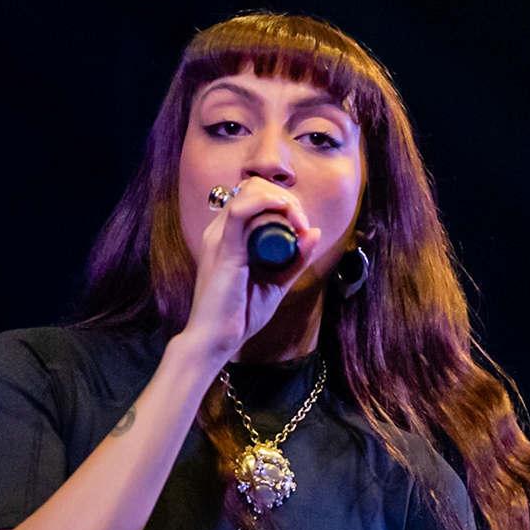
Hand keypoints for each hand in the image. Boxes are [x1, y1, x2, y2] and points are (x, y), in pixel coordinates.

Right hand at [179, 179, 322, 360]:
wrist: (215, 341)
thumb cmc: (240, 314)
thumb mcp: (277, 283)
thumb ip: (295, 259)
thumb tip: (314, 231)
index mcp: (228, 235)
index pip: (254, 196)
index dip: (284, 202)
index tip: (303, 225)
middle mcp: (219, 230)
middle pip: (253, 188)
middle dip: (286, 198)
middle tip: (303, 224)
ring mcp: (218, 237)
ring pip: (249, 193)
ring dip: (282, 202)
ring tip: (299, 224)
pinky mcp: (223, 249)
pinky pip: (241, 211)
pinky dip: (267, 204)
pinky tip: (286, 213)